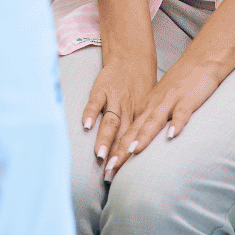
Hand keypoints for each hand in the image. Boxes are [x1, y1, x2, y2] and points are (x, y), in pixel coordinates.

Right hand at [83, 56, 155, 181]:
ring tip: (100, 156)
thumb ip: (141, 126)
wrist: (131, 56)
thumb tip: (142, 151)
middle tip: (110, 174)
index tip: (122, 178)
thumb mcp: (148, 106)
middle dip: (116, 156)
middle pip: (122, 137)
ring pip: (111, 122)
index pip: (133, 141)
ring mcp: (114, 99)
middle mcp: (128, 110)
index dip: (128, 159)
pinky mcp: (102, 89)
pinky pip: (95, 102)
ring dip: (105, 139)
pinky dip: (91, 113)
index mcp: (140, 117)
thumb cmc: (141, 85)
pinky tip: (87, 126)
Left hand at [103, 53, 229, 179]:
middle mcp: (154, 106)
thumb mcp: (162, 103)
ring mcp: (169, 102)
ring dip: (143, 137)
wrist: (199, 61)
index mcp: (147, 108)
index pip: (129, 132)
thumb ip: (153, 120)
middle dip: (122, 150)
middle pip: (136, 130)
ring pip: (154, 121)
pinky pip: (180, 113)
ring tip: (133, 152)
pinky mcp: (186, 99)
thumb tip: (143, 141)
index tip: (107, 168)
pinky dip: (176, 123)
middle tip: (111, 167)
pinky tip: (172, 135)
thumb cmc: (181, 85)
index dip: (117, 150)